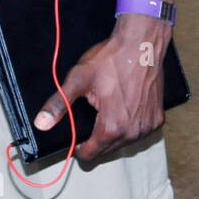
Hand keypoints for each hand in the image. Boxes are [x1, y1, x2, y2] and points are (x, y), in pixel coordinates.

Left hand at [33, 19, 166, 164]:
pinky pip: (138, 132)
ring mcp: (147, 126)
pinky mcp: (158, 118)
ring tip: (108, 110)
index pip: (91, 155)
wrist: (142, 43)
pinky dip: (130, 125)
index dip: (79, 148)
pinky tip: (125, 108)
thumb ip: (59, 104)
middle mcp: (132, 132)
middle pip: (107, 150)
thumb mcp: (79, 79)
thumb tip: (41, 123)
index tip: (75, 137)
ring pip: (124, 142)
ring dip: (114, 133)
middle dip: (96, 139)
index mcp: (112, 127)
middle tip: (92, 115)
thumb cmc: (112, 59)